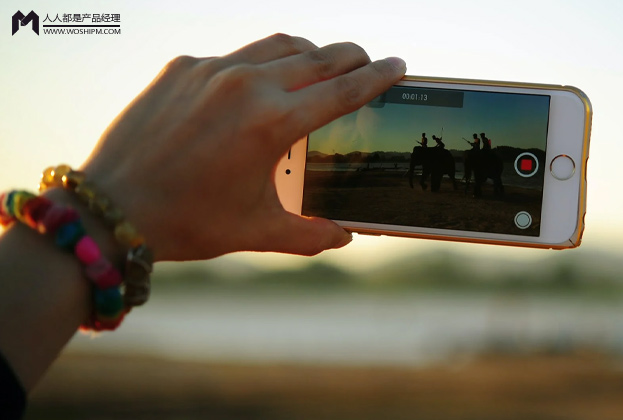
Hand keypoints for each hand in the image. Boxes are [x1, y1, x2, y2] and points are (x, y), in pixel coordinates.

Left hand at [80, 34, 406, 260]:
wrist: (112, 209)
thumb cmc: (189, 222)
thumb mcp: (258, 231)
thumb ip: (311, 234)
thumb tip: (345, 236)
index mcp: (273, 123)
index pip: (344, 89)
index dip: (378, 77)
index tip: (399, 66)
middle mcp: (246, 85)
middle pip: (318, 55)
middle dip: (351, 56)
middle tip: (367, 62)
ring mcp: (211, 70)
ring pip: (278, 45)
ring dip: (309, 51)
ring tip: (321, 63)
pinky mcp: (181, 67)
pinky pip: (234, 56)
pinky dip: (259, 64)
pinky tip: (258, 84)